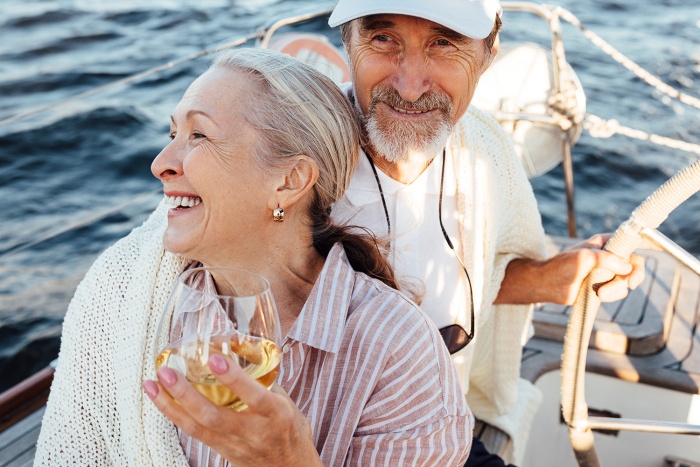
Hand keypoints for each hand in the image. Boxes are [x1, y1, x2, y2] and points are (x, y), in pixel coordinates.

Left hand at [142, 353, 320, 466]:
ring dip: (171, 405)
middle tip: (167, 372)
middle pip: (214, 416)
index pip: (254, 396)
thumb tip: (237, 350)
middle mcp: (253, 432)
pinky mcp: (222, 451)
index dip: (233, 378)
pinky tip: (160, 400)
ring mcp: (235, 444)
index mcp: (276, 415)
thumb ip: (264, 379)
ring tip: (152, 384)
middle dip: (186, 393)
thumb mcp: (287, 402)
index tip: (214, 358)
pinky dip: (175, 415)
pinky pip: (194, 433)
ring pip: (197, 427)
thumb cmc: (291, 432)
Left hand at [496, 234, 644, 304]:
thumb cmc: (561, 267)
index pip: (629, 241)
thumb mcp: (584, 258)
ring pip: (627, 280)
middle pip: (634, 264)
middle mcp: (608, 255)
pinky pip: (619, 291)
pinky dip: (612, 294)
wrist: (547, 285)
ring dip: (617, 289)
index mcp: (603, 242)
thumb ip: (607, 259)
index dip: (641, 246)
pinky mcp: (603, 285)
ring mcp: (606, 271)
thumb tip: (628, 268)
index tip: (648, 255)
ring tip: (599, 292)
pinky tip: (598, 295)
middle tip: (630, 284)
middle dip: (633, 275)